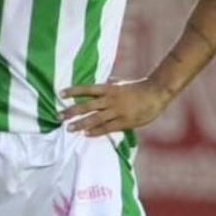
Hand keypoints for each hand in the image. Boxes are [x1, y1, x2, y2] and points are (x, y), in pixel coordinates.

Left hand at [59, 77, 173, 135]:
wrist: (157, 93)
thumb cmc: (138, 87)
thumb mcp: (121, 83)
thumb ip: (111, 84)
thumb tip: (103, 81)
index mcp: (109, 89)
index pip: (87, 89)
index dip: (73, 91)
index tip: (60, 93)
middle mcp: (110, 99)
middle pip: (87, 105)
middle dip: (71, 111)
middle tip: (58, 116)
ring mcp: (117, 111)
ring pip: (95, 118)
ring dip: (80, 124)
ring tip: (69, 128)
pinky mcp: (125, 121)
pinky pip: (107, 127)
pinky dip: (96, 131)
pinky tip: (86, 134)